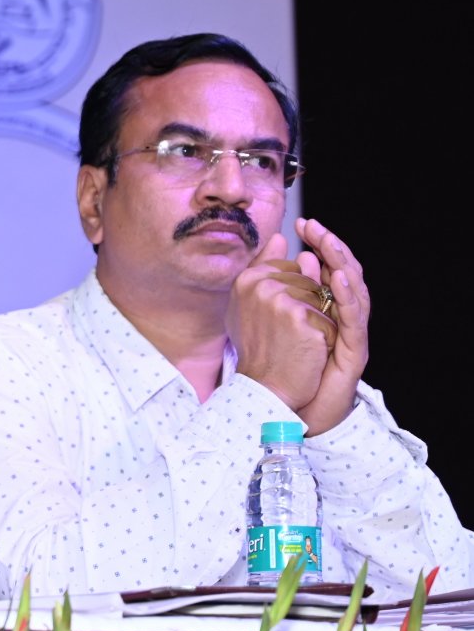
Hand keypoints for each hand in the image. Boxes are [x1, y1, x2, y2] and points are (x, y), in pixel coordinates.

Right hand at [227, 230, 335, 412]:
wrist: (265, 389)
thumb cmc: (261, 349)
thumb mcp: (252, 306)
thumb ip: (266, 268)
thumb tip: (282, 237)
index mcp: (246, 279)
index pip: (290, 269)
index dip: (295, 297)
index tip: (279, 325)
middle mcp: (259, 284)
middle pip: (309, 281)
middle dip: (311, 308)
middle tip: (289, 338)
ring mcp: (280, 298)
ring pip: (323, 298)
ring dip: (321, 321)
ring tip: (299, 343)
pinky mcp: (301, 316)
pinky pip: (330, 314)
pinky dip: (327, 334)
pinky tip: (311, 349)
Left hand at [293, 217, 368, 434]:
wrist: (292, 407)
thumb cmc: (286, 365)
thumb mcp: (276, 322)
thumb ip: (279, 293)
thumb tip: (282, 258)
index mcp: (326, 307)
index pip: (328, 267)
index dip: (319, 243)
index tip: (300, 223)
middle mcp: (343, 317)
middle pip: (346, 273)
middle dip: (330, 246)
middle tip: (313, 225)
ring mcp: (351, 333)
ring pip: (355, 292)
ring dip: (343, 265)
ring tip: (329, 243)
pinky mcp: (354, 350)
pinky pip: (354, 319)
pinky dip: (348, 297)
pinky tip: (338, 279)